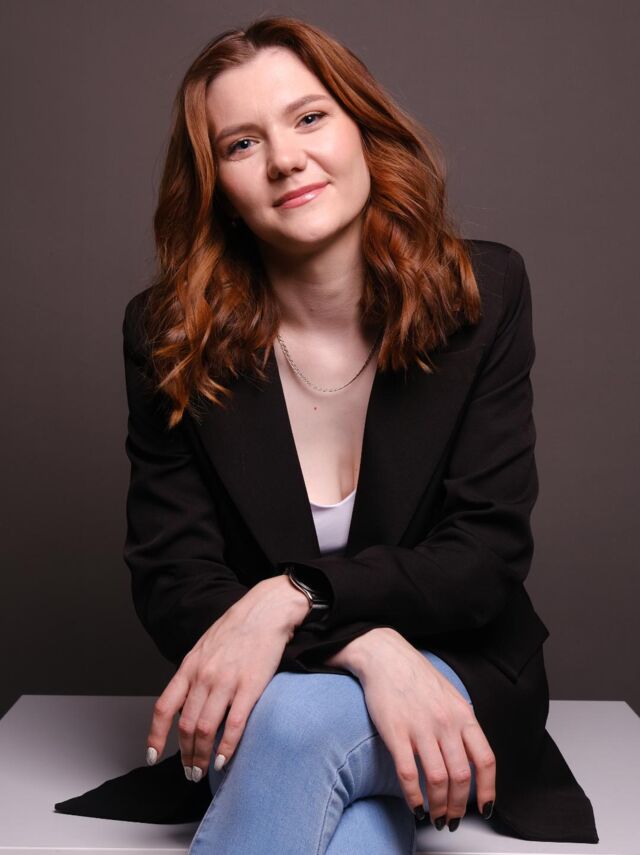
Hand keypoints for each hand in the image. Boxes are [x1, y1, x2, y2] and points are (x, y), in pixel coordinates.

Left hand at [145, 576, 307, 781]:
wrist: (266, 611)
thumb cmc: (236, 629)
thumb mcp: (205, 648)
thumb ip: (194, 675)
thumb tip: (186, 703)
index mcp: (189, 666)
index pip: (164, 707)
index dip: (155, 736)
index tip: (152, 755)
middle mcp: (204, 676)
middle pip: (185, 725)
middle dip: (184, 754)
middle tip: (189, 770)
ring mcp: (226, 682)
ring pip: (205, 729)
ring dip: (201, 756)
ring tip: (203, 770)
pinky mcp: (250, 686)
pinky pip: (234, 725)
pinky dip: (227, 747)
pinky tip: (224, 759)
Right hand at [335, 628, 495, 828]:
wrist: (385, 655)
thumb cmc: (417, 676)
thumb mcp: (450, 696)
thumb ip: (462, 725)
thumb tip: (471, 758)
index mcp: (463, 714)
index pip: (485, 760)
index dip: (488, 789)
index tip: (484, 807)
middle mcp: (445, 722)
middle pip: (461, 777)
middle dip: (459, 806)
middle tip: (452, 819)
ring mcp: (420, 727)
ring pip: (437, 780)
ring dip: (439, 806)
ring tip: (436, 817)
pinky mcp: (395, 732)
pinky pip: (408, 774)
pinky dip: (414, 797)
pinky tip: (415, 806)